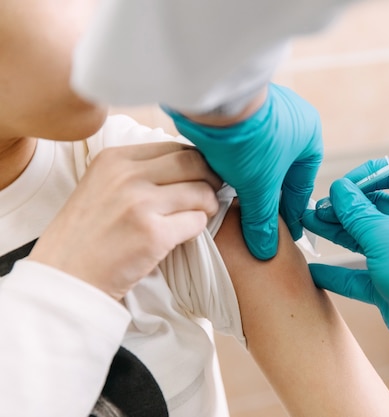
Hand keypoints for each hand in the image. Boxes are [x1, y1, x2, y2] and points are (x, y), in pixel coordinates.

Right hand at [29, 142, 221, 299]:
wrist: (65, 278)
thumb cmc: (87, 236)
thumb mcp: (102, 187)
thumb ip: (138, 172)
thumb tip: (190, 163)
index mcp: (114, 159)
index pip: (174, 147)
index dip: (196, 162)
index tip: (200, 177)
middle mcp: (127, 176)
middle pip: (193, 162)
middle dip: (211, 178)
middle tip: (211, 194)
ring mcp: (140, 204)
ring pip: (201, 191)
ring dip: (208, 205)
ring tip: (198, 217)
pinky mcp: (153, 235)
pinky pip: (198, 222)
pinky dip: (198, 229)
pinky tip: (182, 237)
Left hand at [164, 83, 322, 259]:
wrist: (214, 98)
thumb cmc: (251, 138)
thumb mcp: (260, 187)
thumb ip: (263, 220)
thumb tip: (266, 250)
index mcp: (309, 135)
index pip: (301, 183)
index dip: (292, 212)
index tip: (287, 232)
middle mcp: (291, 120)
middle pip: (280, 170)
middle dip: (268, 195)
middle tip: (259, 221)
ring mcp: (264, 111)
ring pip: (259, 157)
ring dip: (248, 178)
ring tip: (236, 202)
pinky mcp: (237, 108)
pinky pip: (240, 143)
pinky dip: (233, 161)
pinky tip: (220, 177)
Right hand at [302, 160, 388, 392]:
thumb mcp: (383, 235)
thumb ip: (357, 213)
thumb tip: (339, 191)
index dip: (369, 174)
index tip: (344, 185)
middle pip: (372, 207)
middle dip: (343, 206)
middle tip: (315, 209)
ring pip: (362, 238)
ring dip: (335, 231)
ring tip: (307, 225)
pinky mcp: (388, 284)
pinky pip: (357, 274)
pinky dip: (336, 272)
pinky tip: (313, 269)